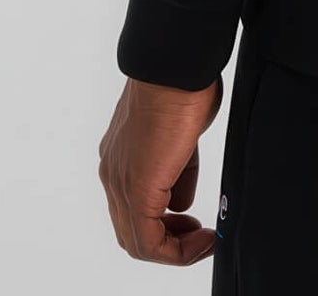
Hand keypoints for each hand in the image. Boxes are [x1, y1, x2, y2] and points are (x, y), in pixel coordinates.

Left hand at [98, 72, 224, 265]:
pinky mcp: (136, 189)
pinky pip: (148, 241)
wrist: (174, 66)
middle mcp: (113, 172)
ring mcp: (119, 182)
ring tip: (204, 240)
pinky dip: (177, 251)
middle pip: (132, 231)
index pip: (133, 208)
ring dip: (175, 249)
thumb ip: (179, 170)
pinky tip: (203, 239)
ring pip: (137, 241)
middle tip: (201, 237)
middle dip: (170, 242)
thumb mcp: (182, 135)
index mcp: (121, 156)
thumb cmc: (182, 86)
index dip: (166, 225)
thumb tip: (181, 202)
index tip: (196, 223)